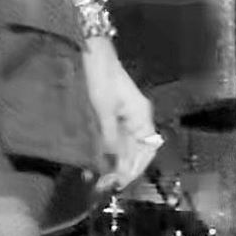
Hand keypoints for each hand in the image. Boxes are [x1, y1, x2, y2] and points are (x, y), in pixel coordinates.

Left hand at [80, 37, 159, 194]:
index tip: (117, 182)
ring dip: (110, 163)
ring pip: (122, 147)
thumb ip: (109, 137)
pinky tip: (91, 161)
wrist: (88, 50)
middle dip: (120, 169)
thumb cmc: (99, 76)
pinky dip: (104, 151)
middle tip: (101, 185)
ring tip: (94, 177)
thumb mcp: (103, 109)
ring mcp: (124, 116)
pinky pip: (111, 138)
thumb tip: (113, 164)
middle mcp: (137, 118)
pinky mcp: (110, 114)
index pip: (146, 150)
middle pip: (134, 151)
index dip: (133, 169)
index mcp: (142, 116)